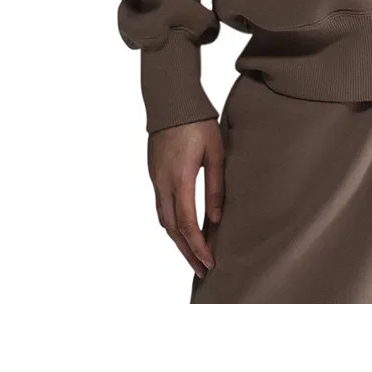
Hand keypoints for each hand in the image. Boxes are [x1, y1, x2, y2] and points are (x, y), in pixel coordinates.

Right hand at [147, 119, 224, 276]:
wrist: (171, 100)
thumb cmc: (198, 122)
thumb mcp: (215, 152)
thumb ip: (215, 185)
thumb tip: (216, 218)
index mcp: (179, 177)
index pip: (186, 223)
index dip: (198, 247)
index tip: (209, 263)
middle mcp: (162, 182)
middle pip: (171, 229)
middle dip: (186, 252)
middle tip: (202, 271)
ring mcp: (155, 179)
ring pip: (163, 220)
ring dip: (177, 240)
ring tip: (193, 255)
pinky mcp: (154, 174)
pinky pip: (161, 207)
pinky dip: (171, 224)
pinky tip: (183, 230)